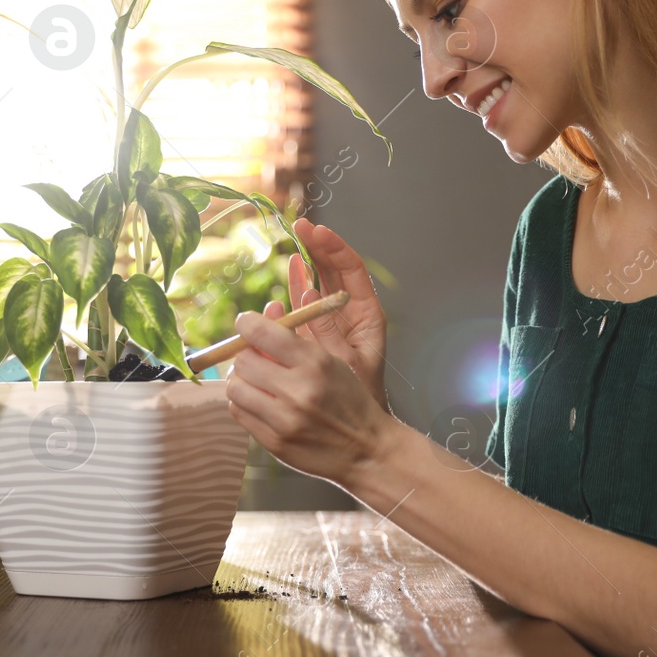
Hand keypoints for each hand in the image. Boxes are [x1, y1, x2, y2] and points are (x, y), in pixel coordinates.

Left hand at [224, 309, 398, 487]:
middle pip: (243, 360)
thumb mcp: (333, 360)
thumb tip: (266, 311)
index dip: (246, 323)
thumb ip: (296, 337)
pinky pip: (238, 412)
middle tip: (256, 356)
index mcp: (315, 363)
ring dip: (242, 379)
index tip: (246, 324)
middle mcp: (298, 391)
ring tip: (257, 380)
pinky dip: (243, 402)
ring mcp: (284, 420)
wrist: (366, 449)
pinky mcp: (274, 442)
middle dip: (246, 354)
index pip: (261, 333)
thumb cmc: (349, 399)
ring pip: (235, 387)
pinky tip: (259, 400)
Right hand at [263, 218, 390, 412]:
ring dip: (306, 263)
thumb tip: (306, 294)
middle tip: (301, 226)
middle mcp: (349, 314)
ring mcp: (331, 322)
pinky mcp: (313, 334)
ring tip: (296, 238)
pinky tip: (290, 273)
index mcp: (366, 316)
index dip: (334, 248)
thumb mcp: (346, 363)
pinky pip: (302, 305)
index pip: (352, 271)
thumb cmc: (358, 398)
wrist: (356, 430)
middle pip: (334, 270)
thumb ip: (326, 330)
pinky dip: (294, 289)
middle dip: (318, 246)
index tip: (318, 231)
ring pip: (317, 282)